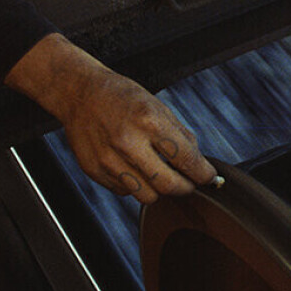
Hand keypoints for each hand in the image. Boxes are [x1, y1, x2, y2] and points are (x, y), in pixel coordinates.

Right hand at [6, 34, 216, 202]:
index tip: (210, 178)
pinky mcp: (95, 171)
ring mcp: (108, 160)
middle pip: (168, 186)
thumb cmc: (122, 97)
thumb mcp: (158, 106)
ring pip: (147, 196)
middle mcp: (128, 143)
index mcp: (149, 121)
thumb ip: (181, 136)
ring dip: (160, 190)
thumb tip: (200, 164)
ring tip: (160, 174)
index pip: (187, 159)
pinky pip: (125, 191)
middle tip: (190, 182)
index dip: (204, 174)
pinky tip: (134, 167)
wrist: (80, 93)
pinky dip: (135, 184)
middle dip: (186, 188)